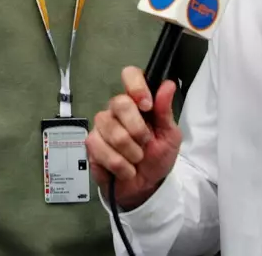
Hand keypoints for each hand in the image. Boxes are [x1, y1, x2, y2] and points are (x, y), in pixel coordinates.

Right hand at [86, 66, 182, 209]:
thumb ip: (165, 111)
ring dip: (129, 150)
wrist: (147, 186)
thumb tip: (168, 85)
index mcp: (137, 102)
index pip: (130, 76)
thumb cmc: (158, 156)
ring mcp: (102, 126)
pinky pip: (99, 147)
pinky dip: (118, 163)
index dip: (136, 87)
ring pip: (110, 129)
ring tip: (136, 159)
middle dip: (137, 128)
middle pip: (119, 103)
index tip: (147, 106)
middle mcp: (117, 110)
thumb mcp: (169, 135)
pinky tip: (125, 169)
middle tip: (145, 142)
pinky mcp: (91, 145)